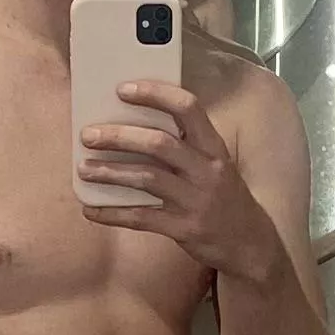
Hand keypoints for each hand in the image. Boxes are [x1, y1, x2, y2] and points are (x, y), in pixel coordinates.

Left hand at [78, 80, 283, 282]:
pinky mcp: (184, 229)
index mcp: (213, 147)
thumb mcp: (216, 165)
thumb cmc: (224, 198)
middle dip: (119, 137)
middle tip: (89, 135)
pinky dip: (113, 213)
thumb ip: (185, 146)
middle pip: (159, 144)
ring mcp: (195, 201)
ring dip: (111, 172)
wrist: (250, 244)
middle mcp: (206, 170)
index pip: (187, 108)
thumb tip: (134, 127)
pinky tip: (91, 210)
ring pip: (147, 179)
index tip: (122, 89)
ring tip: (84, 169)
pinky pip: (142, 218)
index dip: (155, 95)